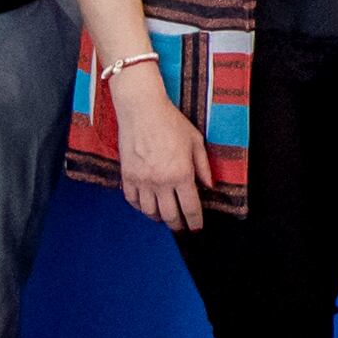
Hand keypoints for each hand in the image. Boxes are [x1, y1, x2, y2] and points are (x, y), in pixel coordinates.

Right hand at [114, 84, 209, 233]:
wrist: (142, 110)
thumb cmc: (171, 122)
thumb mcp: (195, 141)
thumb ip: (203, 166)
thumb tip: (210, 186)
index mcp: (182, 174)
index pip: (190, 207)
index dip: (195, 221)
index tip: (196, 228)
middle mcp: (161, 181)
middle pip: (170, 215)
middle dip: (177, 225)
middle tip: (181, 228)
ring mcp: (142, 180)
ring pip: (150, 211)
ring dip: (158, 218)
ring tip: (164, 217)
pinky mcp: (127, 175)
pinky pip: (132, 200)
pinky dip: (140, 207)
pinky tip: (147, 206)